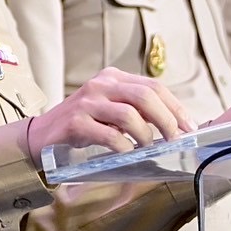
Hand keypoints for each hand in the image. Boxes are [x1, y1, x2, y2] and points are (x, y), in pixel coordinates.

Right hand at [28, 67, 194, 154]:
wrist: (42, 135)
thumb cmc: (83, 124)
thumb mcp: (109, 109)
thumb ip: (136, 110)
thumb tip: (174, 125)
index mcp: (112, 77)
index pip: (153, 86)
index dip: (175, 106)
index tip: (188, 126)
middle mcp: (100, 84)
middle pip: (145, 96)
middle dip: (167, 119)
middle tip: (175, 139)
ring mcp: (87, 102)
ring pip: (129, 114)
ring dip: (145, 135)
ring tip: (147, 147)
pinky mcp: (76, 122)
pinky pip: (109, 135)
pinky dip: (124, 147)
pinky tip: (127, 153)